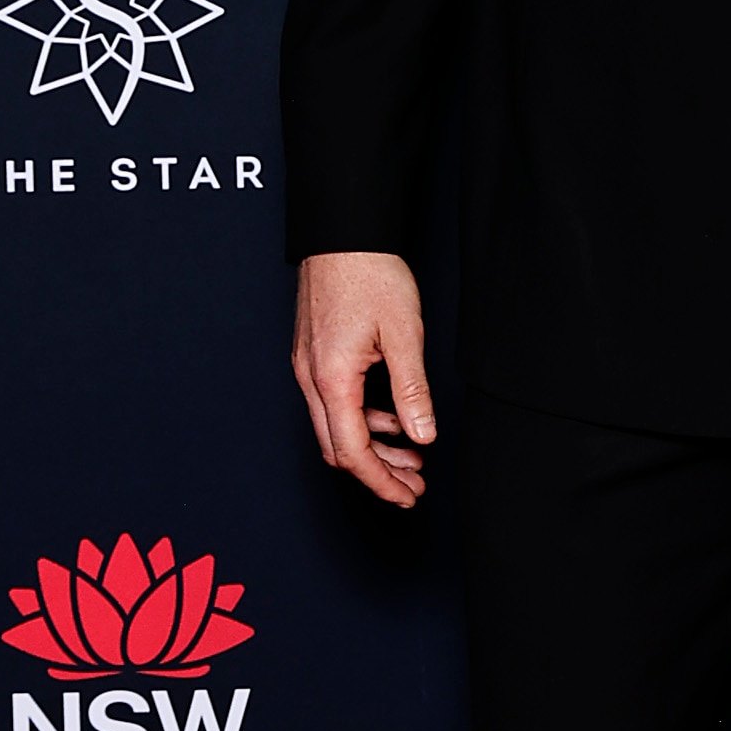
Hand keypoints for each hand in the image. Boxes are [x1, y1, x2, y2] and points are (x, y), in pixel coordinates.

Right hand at [292, 251, 435, 508]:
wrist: (342, 234)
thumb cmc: (371, 274)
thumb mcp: (404, 334)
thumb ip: (411, 391)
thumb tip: (422, 437)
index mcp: (332, 378)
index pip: (352, 451)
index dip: (380, 482)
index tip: (407, 497)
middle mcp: (311, 378)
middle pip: (338, 448)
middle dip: (377, 473)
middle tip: (414, 486)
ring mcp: (308, 367)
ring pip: (334, 428)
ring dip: (373, 448)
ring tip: (412, 457)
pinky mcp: (314, 356)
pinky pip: (333, 404)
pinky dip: (363, 421)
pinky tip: (393, 420)